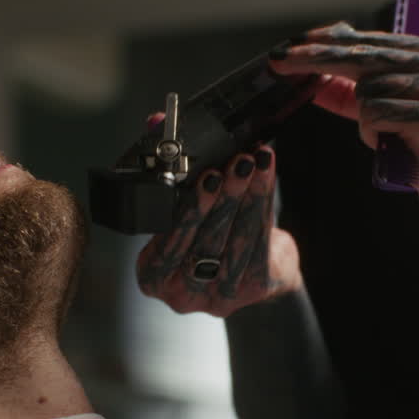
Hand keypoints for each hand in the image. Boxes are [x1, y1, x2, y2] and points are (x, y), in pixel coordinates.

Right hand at [136, 143, 301, 317]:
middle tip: (232, 166)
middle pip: (203, 241)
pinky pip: (258, 239)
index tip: (202, 176)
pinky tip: (265, 173)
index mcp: (153, 276)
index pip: (165, 245)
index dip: (186, 209)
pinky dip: (262, 200)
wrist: (250, 271)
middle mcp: (182, 293)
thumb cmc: (207, 235)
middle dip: (220, 199)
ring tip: (251, 162)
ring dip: (245, 196)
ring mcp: (219, 295)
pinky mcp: (253, 286)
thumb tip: (156, 123)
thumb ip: (167, 166)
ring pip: (234, 240)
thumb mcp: (182, 206)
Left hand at [270, 22, 418, 262]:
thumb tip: (317, 79)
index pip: (376, 42)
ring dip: (368, 124)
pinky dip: (375, 136)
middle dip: (317, 60)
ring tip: (399, 144)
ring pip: (366, 92)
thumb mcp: (401, 117)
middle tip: (279, 61)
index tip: (294, 48)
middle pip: (365, 56)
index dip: (331, 45)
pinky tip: (400, 151)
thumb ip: (365, 94)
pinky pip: (373, 115)